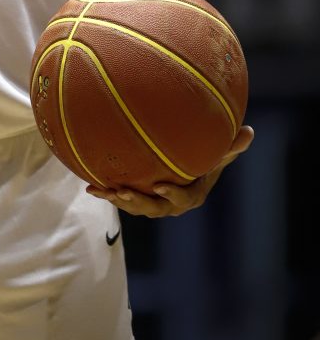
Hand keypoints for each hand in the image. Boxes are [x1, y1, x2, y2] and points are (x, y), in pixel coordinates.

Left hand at [86, 125, 254, 217]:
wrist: (188, 173)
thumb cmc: (205, 161)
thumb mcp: (219, 155)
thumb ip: (230, 148)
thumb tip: (250, 132)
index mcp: (191, 195)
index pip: (183, 198)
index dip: (172, 194)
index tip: (160, 185)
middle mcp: (171, 204)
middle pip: (154, 208)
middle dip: (137, 201)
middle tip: (123, 191)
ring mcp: (153, 203)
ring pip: (135, 206)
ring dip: (118, 200)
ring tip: (102, 190)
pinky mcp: (138, 197)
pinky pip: (122, 198)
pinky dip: (106, 194)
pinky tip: (89, 186)